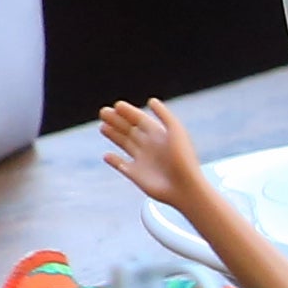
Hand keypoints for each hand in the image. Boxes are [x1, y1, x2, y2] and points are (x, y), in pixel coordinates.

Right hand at [95, 96, 212, 218]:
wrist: (185, 187)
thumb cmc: (184, 158)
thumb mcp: (176, 130)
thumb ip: (164, 114)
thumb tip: (151, 100)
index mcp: (159, 135)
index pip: (140, 120)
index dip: (129, 112)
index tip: (117, 105)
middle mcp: (150, 146)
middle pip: (130, 130)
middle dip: (117, 120)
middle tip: (103, 111)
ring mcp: (142, 161)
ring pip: (124, 144)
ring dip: (113, 135)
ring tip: (102, 126)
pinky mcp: (136, 175)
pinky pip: (121, 165)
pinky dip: (113, 161)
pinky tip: (106, 155)